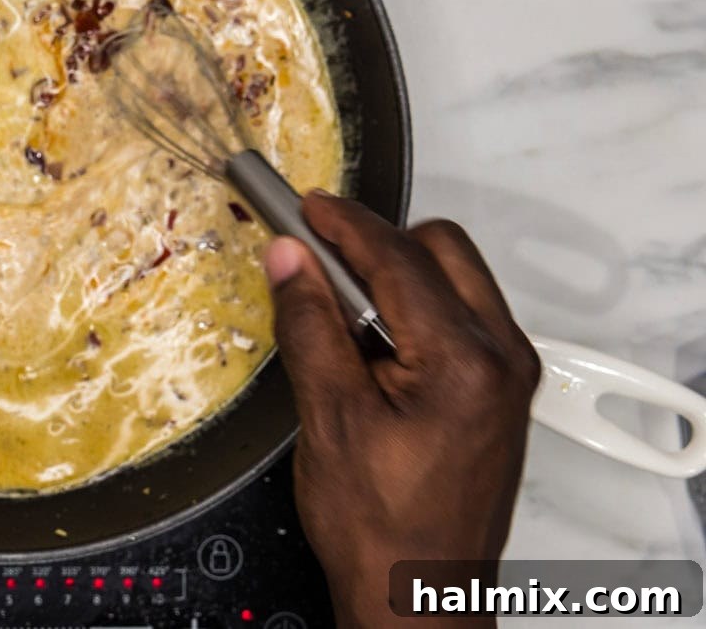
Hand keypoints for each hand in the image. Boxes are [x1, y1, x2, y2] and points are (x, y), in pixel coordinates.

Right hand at [265, 193, 540, 626]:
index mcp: (464, 361)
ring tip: (338, 311)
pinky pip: (458, 314)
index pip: (400, 259)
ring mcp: (507, 373)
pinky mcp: (498, 389)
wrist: (417, 593)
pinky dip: (412, 307)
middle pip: (441, 249)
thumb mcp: (329, 416)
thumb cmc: (379, 526)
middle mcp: (502, 357)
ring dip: (395, 274)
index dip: (344, 224)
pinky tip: (368, 342)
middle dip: (377, 243)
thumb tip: (291, 259)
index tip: (304, 208)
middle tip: (317, 259)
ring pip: (453, 276)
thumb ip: (310, 324)